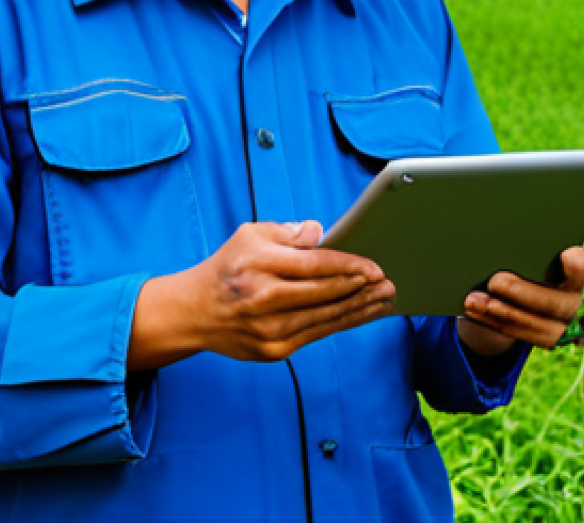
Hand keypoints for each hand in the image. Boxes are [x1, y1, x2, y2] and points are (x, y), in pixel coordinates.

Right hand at [128, 221, 394, 370]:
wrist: (194, 312)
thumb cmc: (229, 266)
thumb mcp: (251, 234)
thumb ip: (288, 232)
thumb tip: (320, 233)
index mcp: (258, 265)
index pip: (313, 265)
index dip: (348, 266)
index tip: (374, 266)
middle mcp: (263, 300)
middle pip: (325, 293)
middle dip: (362, 288)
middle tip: (390, 282)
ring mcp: (269, 330)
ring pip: (326, 318)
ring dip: (361, 308)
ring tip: (386, 299)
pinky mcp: (273, 352)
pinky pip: (318, 334)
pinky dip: (344, 323)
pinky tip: (364, 314)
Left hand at [457, 246, 583, 356]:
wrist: (528, 294)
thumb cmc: (527, 263)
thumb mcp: (530, 256)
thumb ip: (525, 252)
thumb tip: (498, 237)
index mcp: (574, 274)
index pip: (579, 268)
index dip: (577, 265)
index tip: (568, 255)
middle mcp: (573, 302)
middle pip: (552, 302)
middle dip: (521, 293)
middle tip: (495, 282)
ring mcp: (562, 326)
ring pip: (532, 323)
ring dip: (499, 311)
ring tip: (474, 300)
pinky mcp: (544, 339)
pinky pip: (516, 334)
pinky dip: (491, 321)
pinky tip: (474, 311)